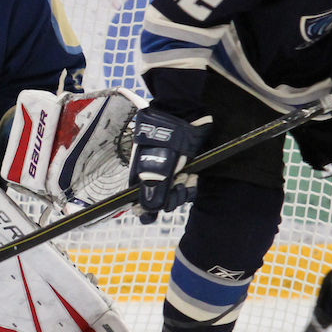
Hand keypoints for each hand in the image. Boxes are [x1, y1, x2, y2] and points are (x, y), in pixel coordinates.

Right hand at [129, 107, 210, 223]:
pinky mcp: (182, 171)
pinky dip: (191, 186)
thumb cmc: (165, 141)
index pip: (138, 205)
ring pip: (175, 198)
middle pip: (160, 204)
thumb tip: (149, 213)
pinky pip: (186, 189)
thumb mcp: (157, 168)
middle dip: (171, 199)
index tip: (155, 212)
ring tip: (186, 176)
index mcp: (139, 179)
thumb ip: (153, 193)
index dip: (146, 212)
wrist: (182, 118)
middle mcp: (152, 180)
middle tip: (176, 184)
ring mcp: (167, 176)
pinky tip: (192, 176)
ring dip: (183, 191)